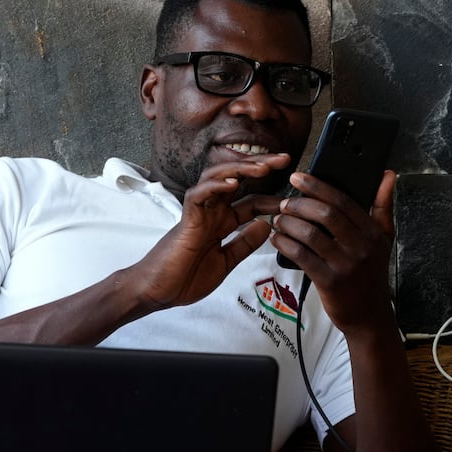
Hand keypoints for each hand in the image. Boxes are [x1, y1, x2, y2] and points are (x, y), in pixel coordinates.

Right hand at [133, 156, 287, 311]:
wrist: (157, 292)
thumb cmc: (184, 278)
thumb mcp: (225, 261)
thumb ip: (244, 243)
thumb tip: (267, 225)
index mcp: (221, 222)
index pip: (251, 202)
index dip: (273, 198)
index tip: (294, 197)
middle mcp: (211, 212)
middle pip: (237, 180)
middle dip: (260, 167)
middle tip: (284, 159)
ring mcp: (198, 213)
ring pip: (218, 178)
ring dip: (241, 169)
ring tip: (263, 166)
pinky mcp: (186, 219)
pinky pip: (199, 194)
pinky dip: (215, 187)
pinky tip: (232, 184)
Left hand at [270, 169, 396, 331]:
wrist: (370, 315)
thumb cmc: (372, 274)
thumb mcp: (384, 239)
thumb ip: (383, 205)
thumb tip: (388, 174)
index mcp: (373, 232)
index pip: (343, 201)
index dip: (318, 186)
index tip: (298, 177)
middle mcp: (361, 247)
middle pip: (325, 214)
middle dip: (299, 204)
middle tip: (285, 203)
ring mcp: (345, 265)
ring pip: (310, 234)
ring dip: (289, 223)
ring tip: (279, 220)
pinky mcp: (329, 282)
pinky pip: (302, 256)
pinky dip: (285, 244)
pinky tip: (278, 240)